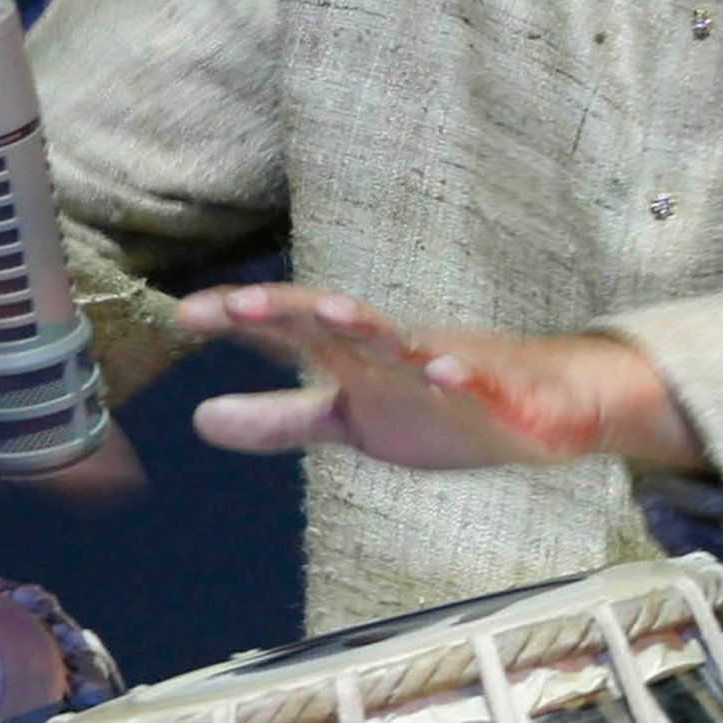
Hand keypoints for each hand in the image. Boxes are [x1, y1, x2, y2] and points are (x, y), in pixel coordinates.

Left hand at [173, 284, 702, 472]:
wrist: (539, 406)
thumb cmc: (432, 405)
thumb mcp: (347, 419)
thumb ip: (278, 419)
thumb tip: (199, 417)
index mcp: (355, 356)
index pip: (289, 329)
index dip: (240, 321)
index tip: (183, 315)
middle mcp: (393, 351)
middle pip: (336, 323)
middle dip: (292, 310)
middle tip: (241, 303)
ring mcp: (445, 368)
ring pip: (404, 342)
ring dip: (369, 325)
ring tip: (332, 313)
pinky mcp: (498, 394)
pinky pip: (479, 384)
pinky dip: (463, 376)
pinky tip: (440, 372)